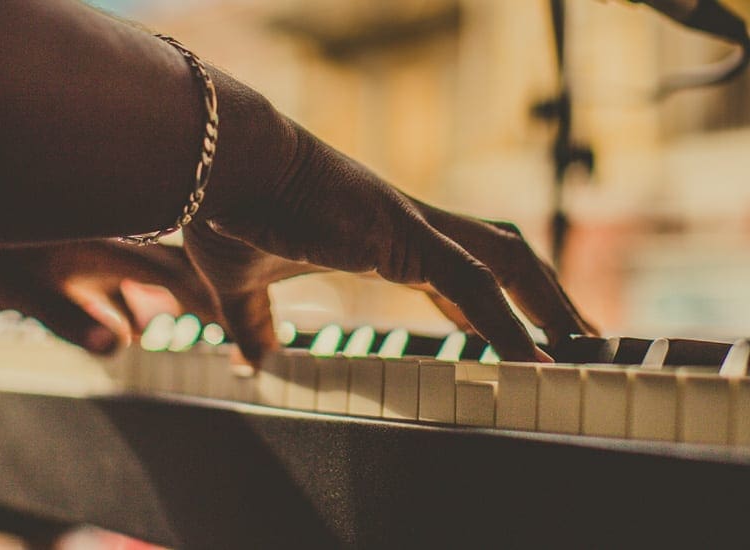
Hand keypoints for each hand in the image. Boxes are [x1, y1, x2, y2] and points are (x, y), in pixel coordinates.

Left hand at [0, 241, 219, 353]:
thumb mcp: (24, 290)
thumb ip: (71, 319)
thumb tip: (117, 347)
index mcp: (107, 250)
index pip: (171, 272)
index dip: (206, 294)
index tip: (234, 315)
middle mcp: (108, 250)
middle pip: (169, 273)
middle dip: (196, 298)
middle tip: (223, 322)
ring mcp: (93, 259)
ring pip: (144, 283)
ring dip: (162, 306)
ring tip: (182, 331)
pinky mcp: (76, 269)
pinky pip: (117, 290)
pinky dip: (130, 311)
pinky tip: (129, 330)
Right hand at [184, 70, 595, 365]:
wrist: (220, 168)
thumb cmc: (233, 215)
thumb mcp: (243, 288)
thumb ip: (255, 323)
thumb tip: (251, 359)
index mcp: (388, 239)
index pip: (465, 273)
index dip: (501, 306)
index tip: (528, 336)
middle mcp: (414, 228)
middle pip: (506, 258)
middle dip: (548, 297)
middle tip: (583, 337)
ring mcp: (414, 225)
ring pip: (508, 262)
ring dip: (549, 303)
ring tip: (585, 347)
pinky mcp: (403, 233)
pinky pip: (473, 283)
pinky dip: (507, 323)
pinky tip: (532, 362)